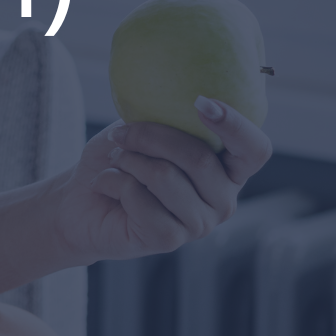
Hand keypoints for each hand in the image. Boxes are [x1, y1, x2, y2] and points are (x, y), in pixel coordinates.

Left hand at [46, 97, 272, 264]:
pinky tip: (106, 187)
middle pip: (198, 157)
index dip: (235, 125)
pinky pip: (138, 197)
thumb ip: (169, 117)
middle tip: (119, 135)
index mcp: (227, 170)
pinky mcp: (168, 239)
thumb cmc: (117, 160)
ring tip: (116, 163)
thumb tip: (186, 97)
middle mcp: (223, 200)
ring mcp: (199, 224)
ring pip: (164, 175)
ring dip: (127, 160)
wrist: (79, 201)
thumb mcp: (143, 129)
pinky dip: (111, 181)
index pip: (255, 149)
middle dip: (149, 136)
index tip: (201, 102)